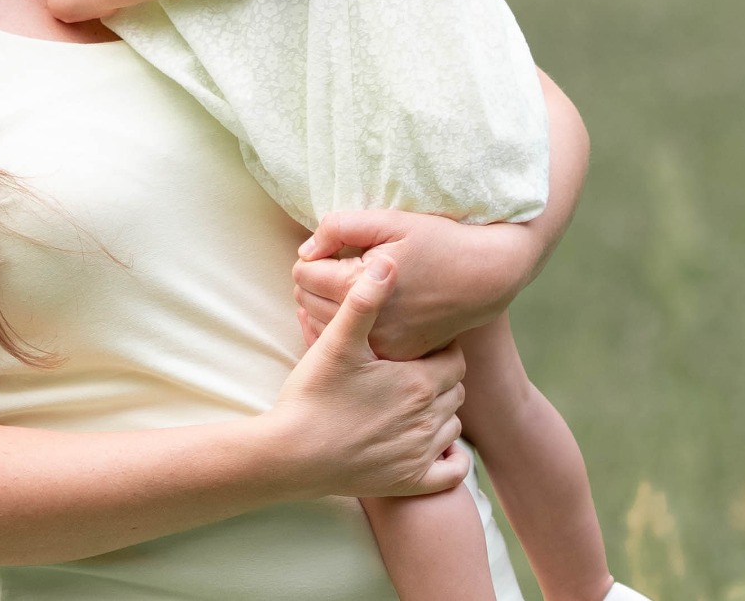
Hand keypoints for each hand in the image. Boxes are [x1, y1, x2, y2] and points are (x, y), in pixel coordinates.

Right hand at [271, 257, 469, 498]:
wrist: (289, 454)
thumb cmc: (312, 395)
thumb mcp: (337, 342)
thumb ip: (364, 301)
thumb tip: (386, 262)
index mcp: (418, 382)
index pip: (454, 358)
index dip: (439, 349)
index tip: (417, 346)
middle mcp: (428, 418)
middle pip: (455, 390)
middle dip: (440, 378)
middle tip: (412, 372)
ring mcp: (421, 454)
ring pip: (453, 425)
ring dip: (442, 413)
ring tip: (413, 403)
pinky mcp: (410, 482)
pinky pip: (452, 473)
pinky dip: (451, 460)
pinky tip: (434, 447)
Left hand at [293, 209, 540, 361]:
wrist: (485, 277)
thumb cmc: (438, 242)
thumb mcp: (390, 220)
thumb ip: (339, 228)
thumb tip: (306, 250)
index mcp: (359, 287)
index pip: (303, 275)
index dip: (311, 257)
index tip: (329, 250)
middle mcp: (367, 325)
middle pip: (308, 303)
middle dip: (313, 282)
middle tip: (332, 265)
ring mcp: (382, 346)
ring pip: (326, 329)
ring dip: (325, 307)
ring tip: (343, 286)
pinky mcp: (396, 356)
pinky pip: (354, 347)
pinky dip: (348, 330)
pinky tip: (360, 311)